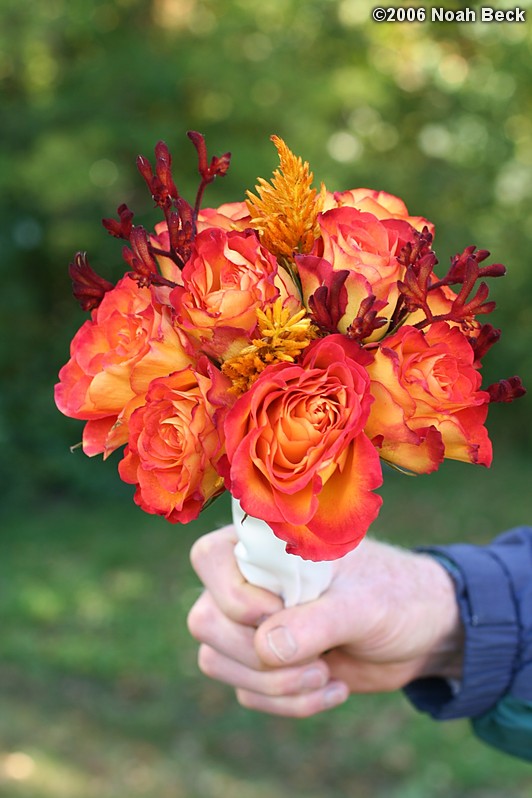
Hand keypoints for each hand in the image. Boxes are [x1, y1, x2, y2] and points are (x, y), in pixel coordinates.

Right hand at [187, 526, 462, 717]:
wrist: (421, 632)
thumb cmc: (394, 597)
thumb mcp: (363, 605)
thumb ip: (316, 622)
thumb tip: (266, 649)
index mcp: (266, 544)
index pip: (208, 557)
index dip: (236, 595)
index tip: (283, 612)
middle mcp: (249, 580)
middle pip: (206, 621)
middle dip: (260, 655)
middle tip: (318, 658)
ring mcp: (252, 624)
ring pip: (217, 661)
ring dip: (275, 684)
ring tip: (327, 675)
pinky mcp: (264, 663)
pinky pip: (247, 692)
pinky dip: (289, 702)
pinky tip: (333, 688)